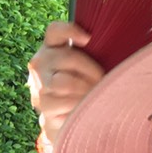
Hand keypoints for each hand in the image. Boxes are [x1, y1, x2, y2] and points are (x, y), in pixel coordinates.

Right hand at [28, 21, 102, 152]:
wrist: (72, 122)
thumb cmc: (86, 89)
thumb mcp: (90, 69)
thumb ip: (93, 54)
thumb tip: (112, 45)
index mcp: (53, 48)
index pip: (55, 31)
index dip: (71, 30)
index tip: (89, 38)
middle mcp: (40, 64)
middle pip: (66, 57)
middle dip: (90, 70)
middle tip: (101, 81)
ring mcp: (39, 85)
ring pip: (63, 81)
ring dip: (84, 90)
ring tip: (92, 95)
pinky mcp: (43, 105)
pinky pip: (64, 102)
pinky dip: (79, 105)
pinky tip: (84, 107)